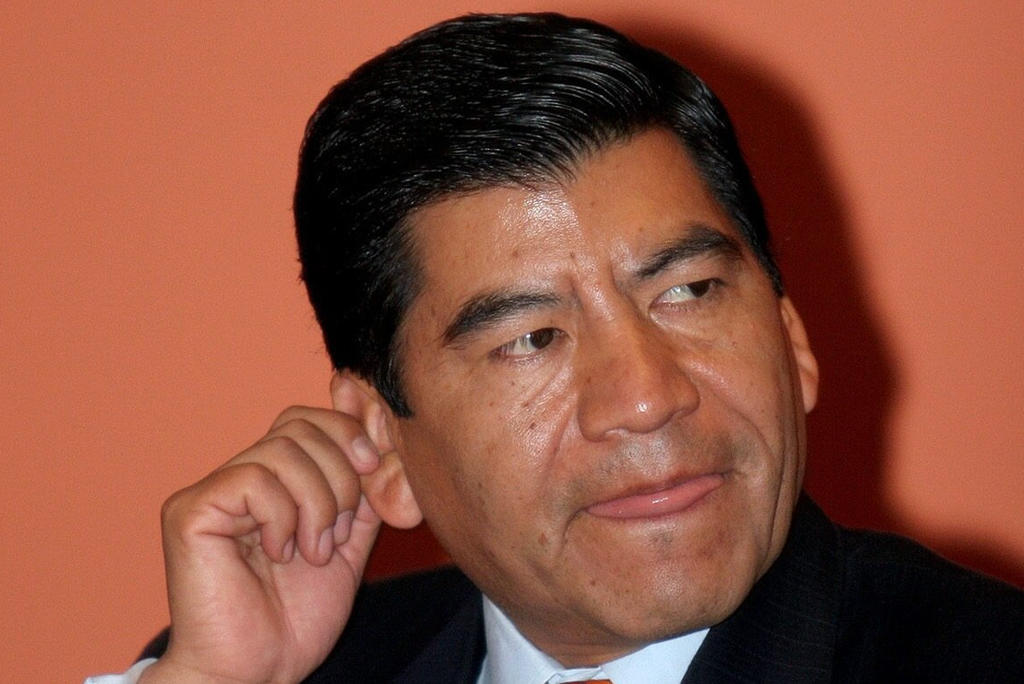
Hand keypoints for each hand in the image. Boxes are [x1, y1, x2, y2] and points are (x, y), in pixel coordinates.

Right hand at [141, 375, 390, 682]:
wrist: (258, 672)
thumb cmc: (296, 617)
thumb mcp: (349, 543)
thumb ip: (362, 492)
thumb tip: (380, 435)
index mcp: (274, 481)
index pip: (307, 418)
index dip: (347, 430)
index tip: (374, 465)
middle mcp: (239, 477)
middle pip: (299, 426)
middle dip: (340, 474)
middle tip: (339, 531)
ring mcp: (212, 492)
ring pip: (281, 450)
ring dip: (317, 503)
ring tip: (313, 551)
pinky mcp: (190, 512)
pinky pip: (253, 481)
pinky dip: (282, 516)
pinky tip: (279, 552)